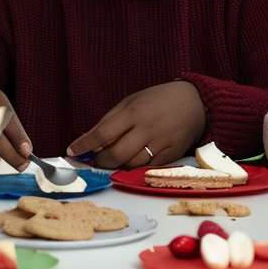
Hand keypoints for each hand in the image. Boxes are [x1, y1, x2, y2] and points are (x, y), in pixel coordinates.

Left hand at [66, 81, 205, 168]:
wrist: (195, 102)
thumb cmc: (158, 100)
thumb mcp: (131, 101)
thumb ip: (111, 120)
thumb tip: (90, 140)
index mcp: (134, 112)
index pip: (102, 133)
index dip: (84, 144)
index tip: (72, 150)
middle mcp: (147, 128)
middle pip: (116, 155)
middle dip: (101, 161)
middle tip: (96, 159)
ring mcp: (161, 143)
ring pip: (131, 165)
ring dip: (118, 165)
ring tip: (115, 158)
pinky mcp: (172, 154)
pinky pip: (148, 168)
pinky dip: (136, 167)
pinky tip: (132, 160)